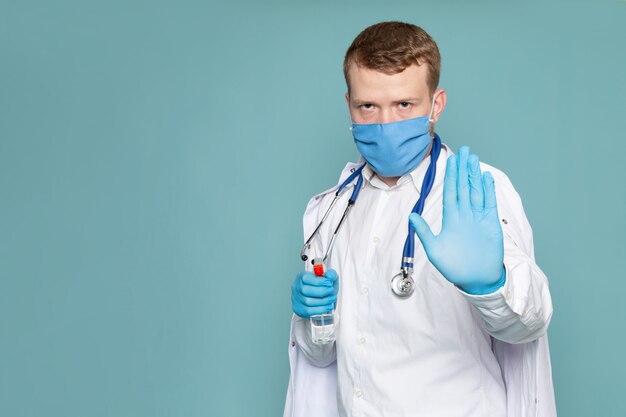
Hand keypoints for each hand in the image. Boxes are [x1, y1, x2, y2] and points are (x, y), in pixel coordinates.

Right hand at [291, 269, 338, 317]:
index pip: (306, 278)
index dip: (318, 281)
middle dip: (321, 291)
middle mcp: (296, 287)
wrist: (320, 297)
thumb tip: (329, 276)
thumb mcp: (328, 278)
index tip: (329, 283)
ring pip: (308, 302)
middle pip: (305, 290)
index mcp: (301, 276)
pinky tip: (328, 306)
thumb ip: (331, 274)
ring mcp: (296, 299)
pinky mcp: (298, 309)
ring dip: (323, 301)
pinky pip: (309, 311)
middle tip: (331, 290)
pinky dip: (320, 309)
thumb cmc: (322, 286)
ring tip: (332, 298)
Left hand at [409, 146, 505, 294]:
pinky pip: (489, 203)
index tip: (451, 160)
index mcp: (450, 218)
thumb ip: (423, 232)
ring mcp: (478, 217)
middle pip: (464, 186)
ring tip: (474, 158)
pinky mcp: (491, 223)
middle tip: (465, 150)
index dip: (451, 176)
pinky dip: (488, 190)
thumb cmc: (454, 267)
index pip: (451, 192)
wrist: (476, 279)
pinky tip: (486, 177)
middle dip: (463, 169)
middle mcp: (464, 214)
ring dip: (475, 175)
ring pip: (476, 191)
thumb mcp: (434, 249)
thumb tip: (411, 216)